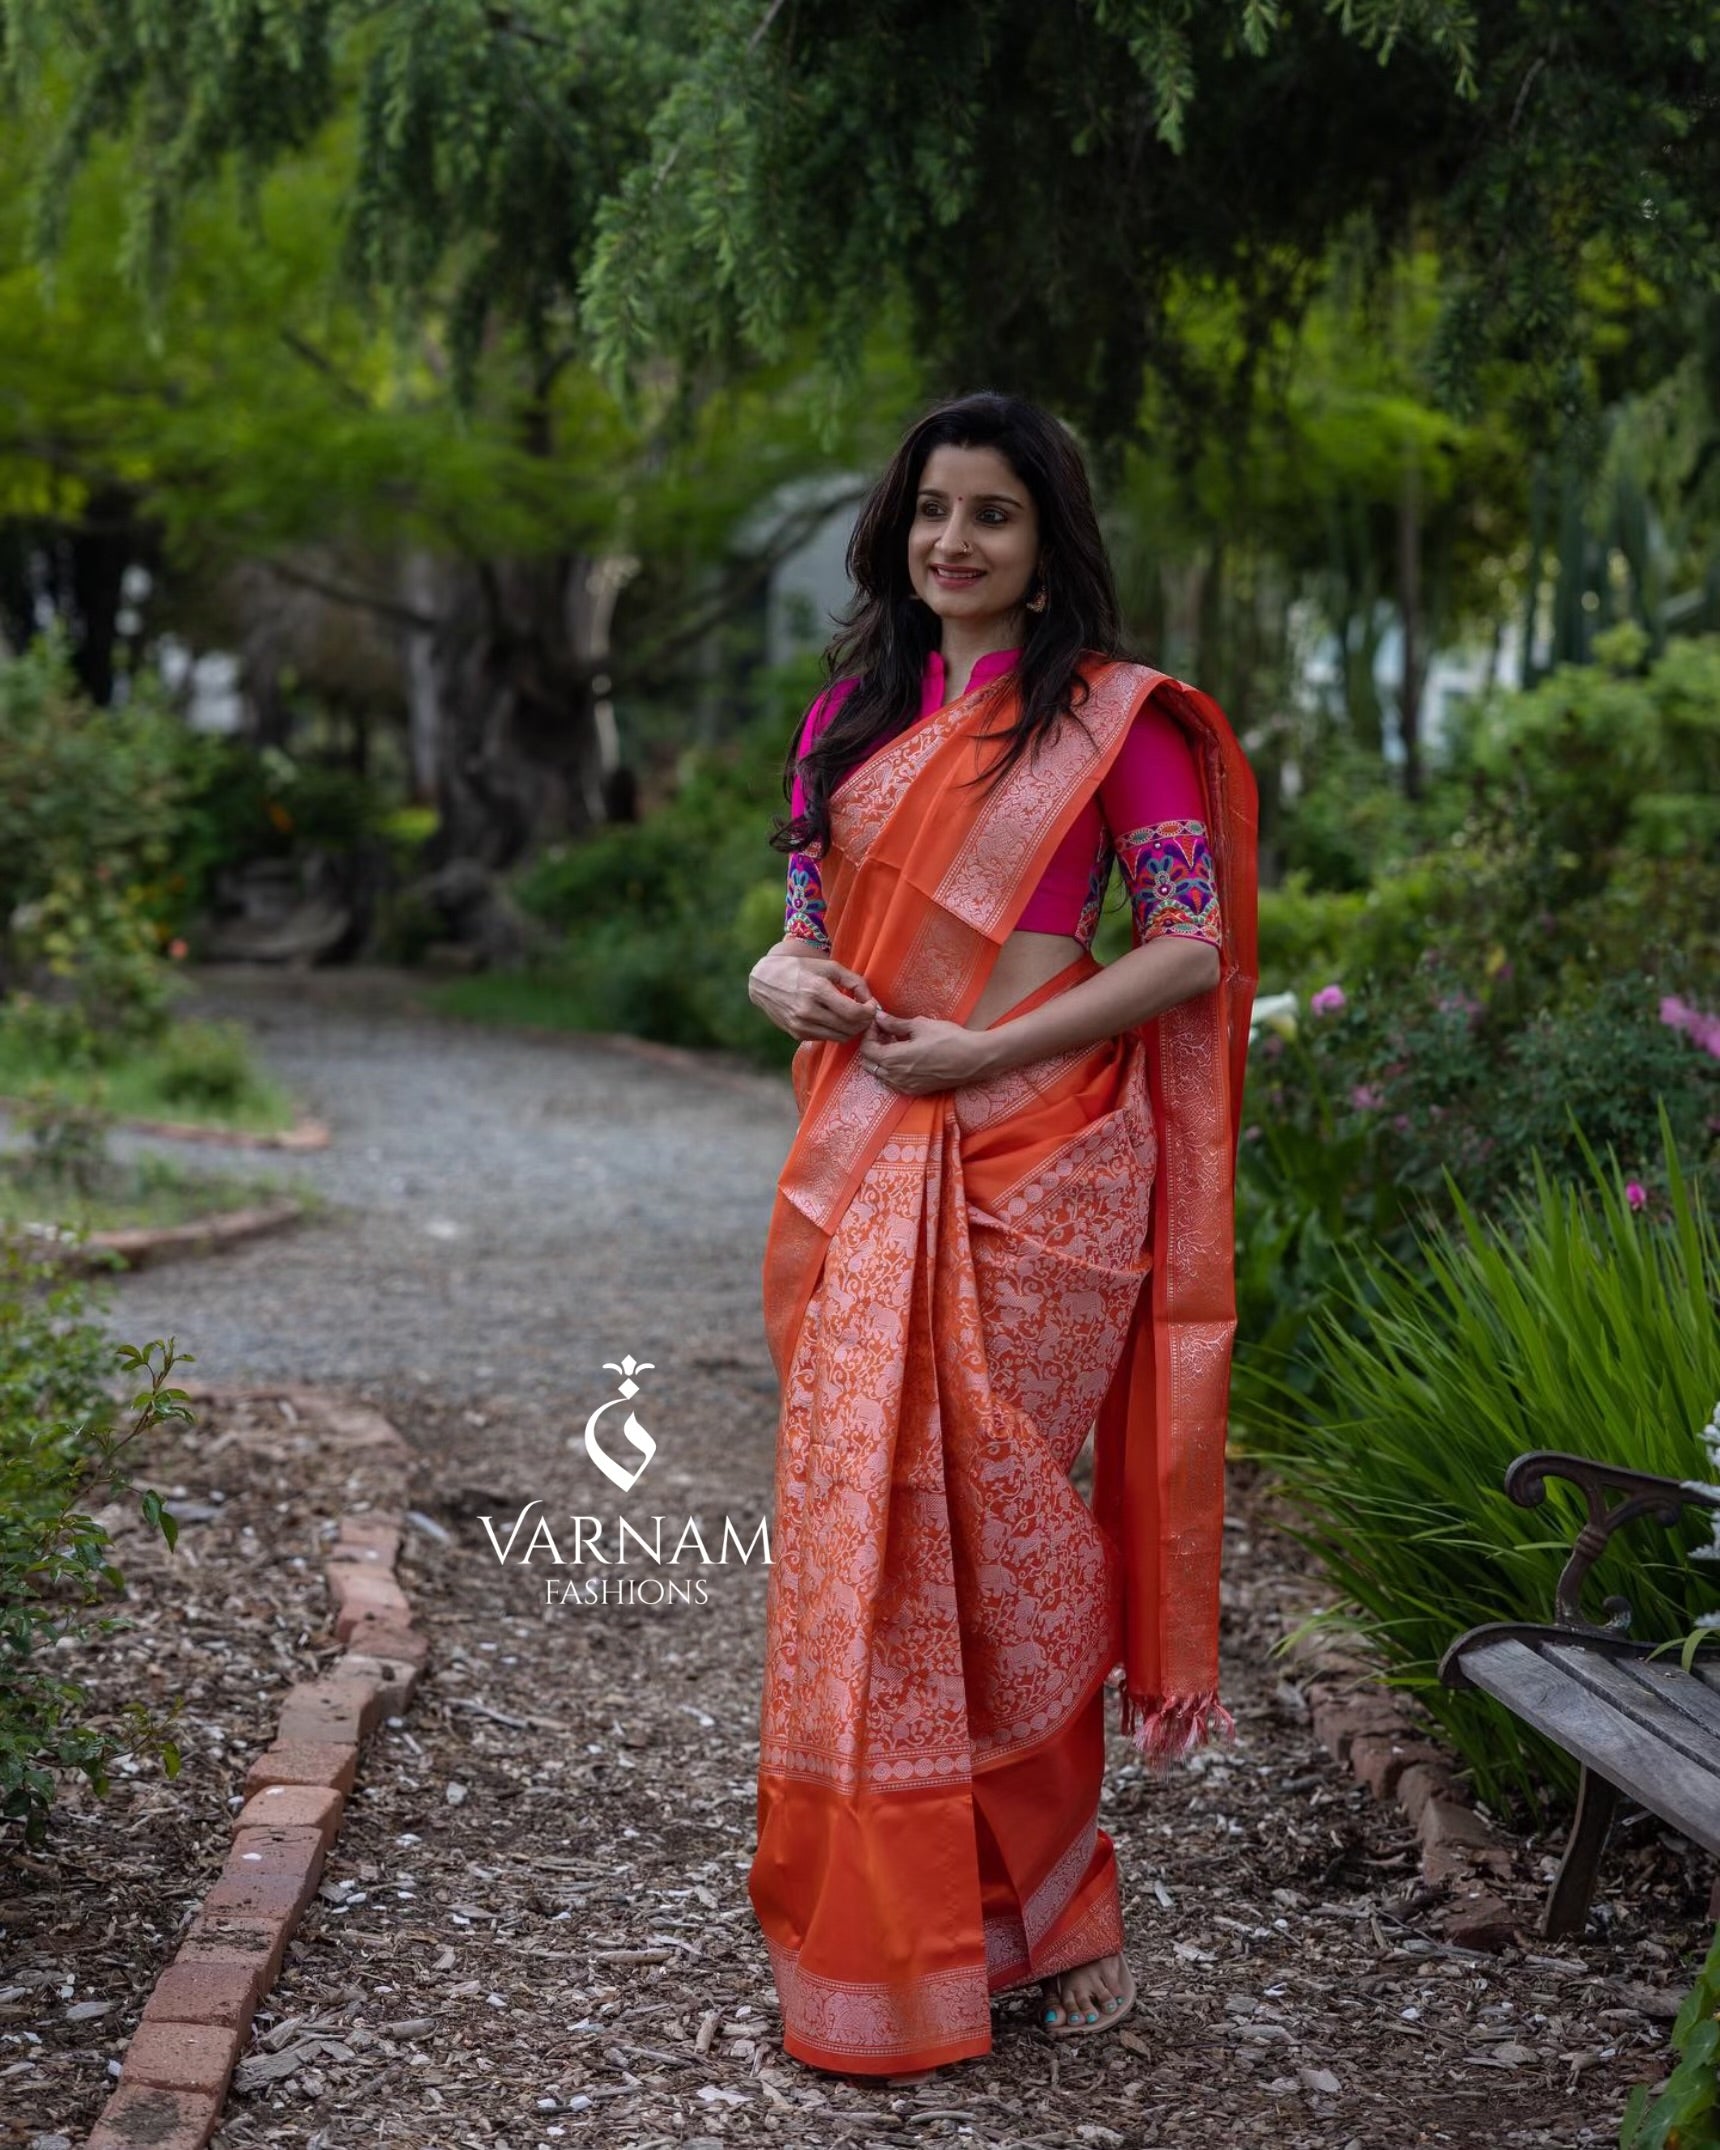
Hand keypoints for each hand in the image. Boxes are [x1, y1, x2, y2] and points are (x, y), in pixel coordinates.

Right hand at [748, 947, 878, 1041]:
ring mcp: (801, 1025)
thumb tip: (870, 1000)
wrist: (764, 981)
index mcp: (816, 990)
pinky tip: (836, 1019)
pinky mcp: (797, 1034)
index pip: (853, 1013)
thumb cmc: (800, 969)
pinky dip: (837, 1031)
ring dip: (853, 1029)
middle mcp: (808, 1011)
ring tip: (854, 1016)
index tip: (872, 1005)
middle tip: (867, 1012)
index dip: (869, 1012)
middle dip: (865, 1022)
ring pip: (841, 1037)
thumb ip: (854, 981)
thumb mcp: (828, 966)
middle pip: (850, 1028)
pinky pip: (827, 1038)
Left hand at [857, 1010, 995, 1094]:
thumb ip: (895, 1023)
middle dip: (872, 1046)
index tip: (877, 1022)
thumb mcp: (920, 1026)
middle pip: (869, 1064)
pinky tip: (905, 1056)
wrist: (974, 1059)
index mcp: (894, 1059)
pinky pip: (893, 1082)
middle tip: (884, 1031)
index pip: (866, 1049)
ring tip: (894, 1042)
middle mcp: (896, 1077)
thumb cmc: (949, 1039)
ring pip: (880, 1074)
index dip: (868, 1034)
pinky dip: (892, 1069)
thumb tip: (879, 1017)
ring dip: (881, 1058)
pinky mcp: (916, 1090)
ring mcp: (906, 1086)